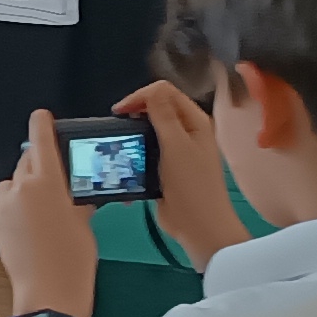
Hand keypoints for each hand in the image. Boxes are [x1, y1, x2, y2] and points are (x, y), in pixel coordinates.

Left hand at [0, 110, 101, 316]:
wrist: (48, 292)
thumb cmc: (74, 257)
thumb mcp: (84, 222)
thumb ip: (76, 199)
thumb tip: (76, 193)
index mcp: (47, 181)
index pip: (41, 140)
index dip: (41, 124)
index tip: (41, 116)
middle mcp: (20, 187)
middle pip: (27, 161)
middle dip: (40, 166)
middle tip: (56, 183)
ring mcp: (3, 205)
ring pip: (13, 183)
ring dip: (24, 188)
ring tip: (41, 211)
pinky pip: (5, 205)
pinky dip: (14, 208)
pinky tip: (28, 229)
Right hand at [116, 79, 249, 264]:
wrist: (199, 226)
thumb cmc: (191, 185)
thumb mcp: (176, 146)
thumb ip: (163, 115)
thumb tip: (152, 89)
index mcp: (194, 120)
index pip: (164, 93)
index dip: (141, 97)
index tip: (119, 112)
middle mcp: (187, 131)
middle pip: (156, 109)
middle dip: (135, 113)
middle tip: (117, 127)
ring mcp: (177, 150)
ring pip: (150, 130)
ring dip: (133, 134)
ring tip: (118, 144)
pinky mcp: (166, 167)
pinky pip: (147, 151)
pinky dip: (135, 152)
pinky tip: (125, 161)